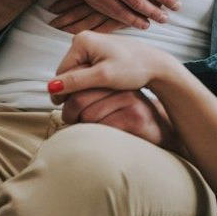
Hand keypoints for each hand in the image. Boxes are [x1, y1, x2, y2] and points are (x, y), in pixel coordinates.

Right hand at [51, 31, 179, 98]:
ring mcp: (91, 44)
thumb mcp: (104, 77)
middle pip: (68, 72)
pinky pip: (86, 70)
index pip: (61, 72)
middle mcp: (83, 38)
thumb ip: (76, 81)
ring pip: (77, 73)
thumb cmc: (133, 69)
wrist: (156, 65)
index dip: (63, 92)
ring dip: (82, 86)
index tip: (71, 109)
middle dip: (74, 88)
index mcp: (81, 41)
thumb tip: (50, 88)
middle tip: (86, 105)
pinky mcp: (99, 51)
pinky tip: (102, 90)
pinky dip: (91, 82)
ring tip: (96, 97)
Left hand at [60, 87, 176, 147]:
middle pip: (80, 100)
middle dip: (70, 114)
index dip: (67, 97)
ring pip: (88, 116)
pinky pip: (102, 129)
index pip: (80, 84)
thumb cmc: (126, 116)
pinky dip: (97, 136)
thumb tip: (56, 92)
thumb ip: (89, 93)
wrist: (160, 130)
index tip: (65, 108)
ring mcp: (129, 102)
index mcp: (113, 79)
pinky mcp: (134, 119)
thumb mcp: (110, 99)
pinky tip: (104, 136)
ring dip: (83, 127)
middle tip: (70, 120)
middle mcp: (121, 87)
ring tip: (89, 130)